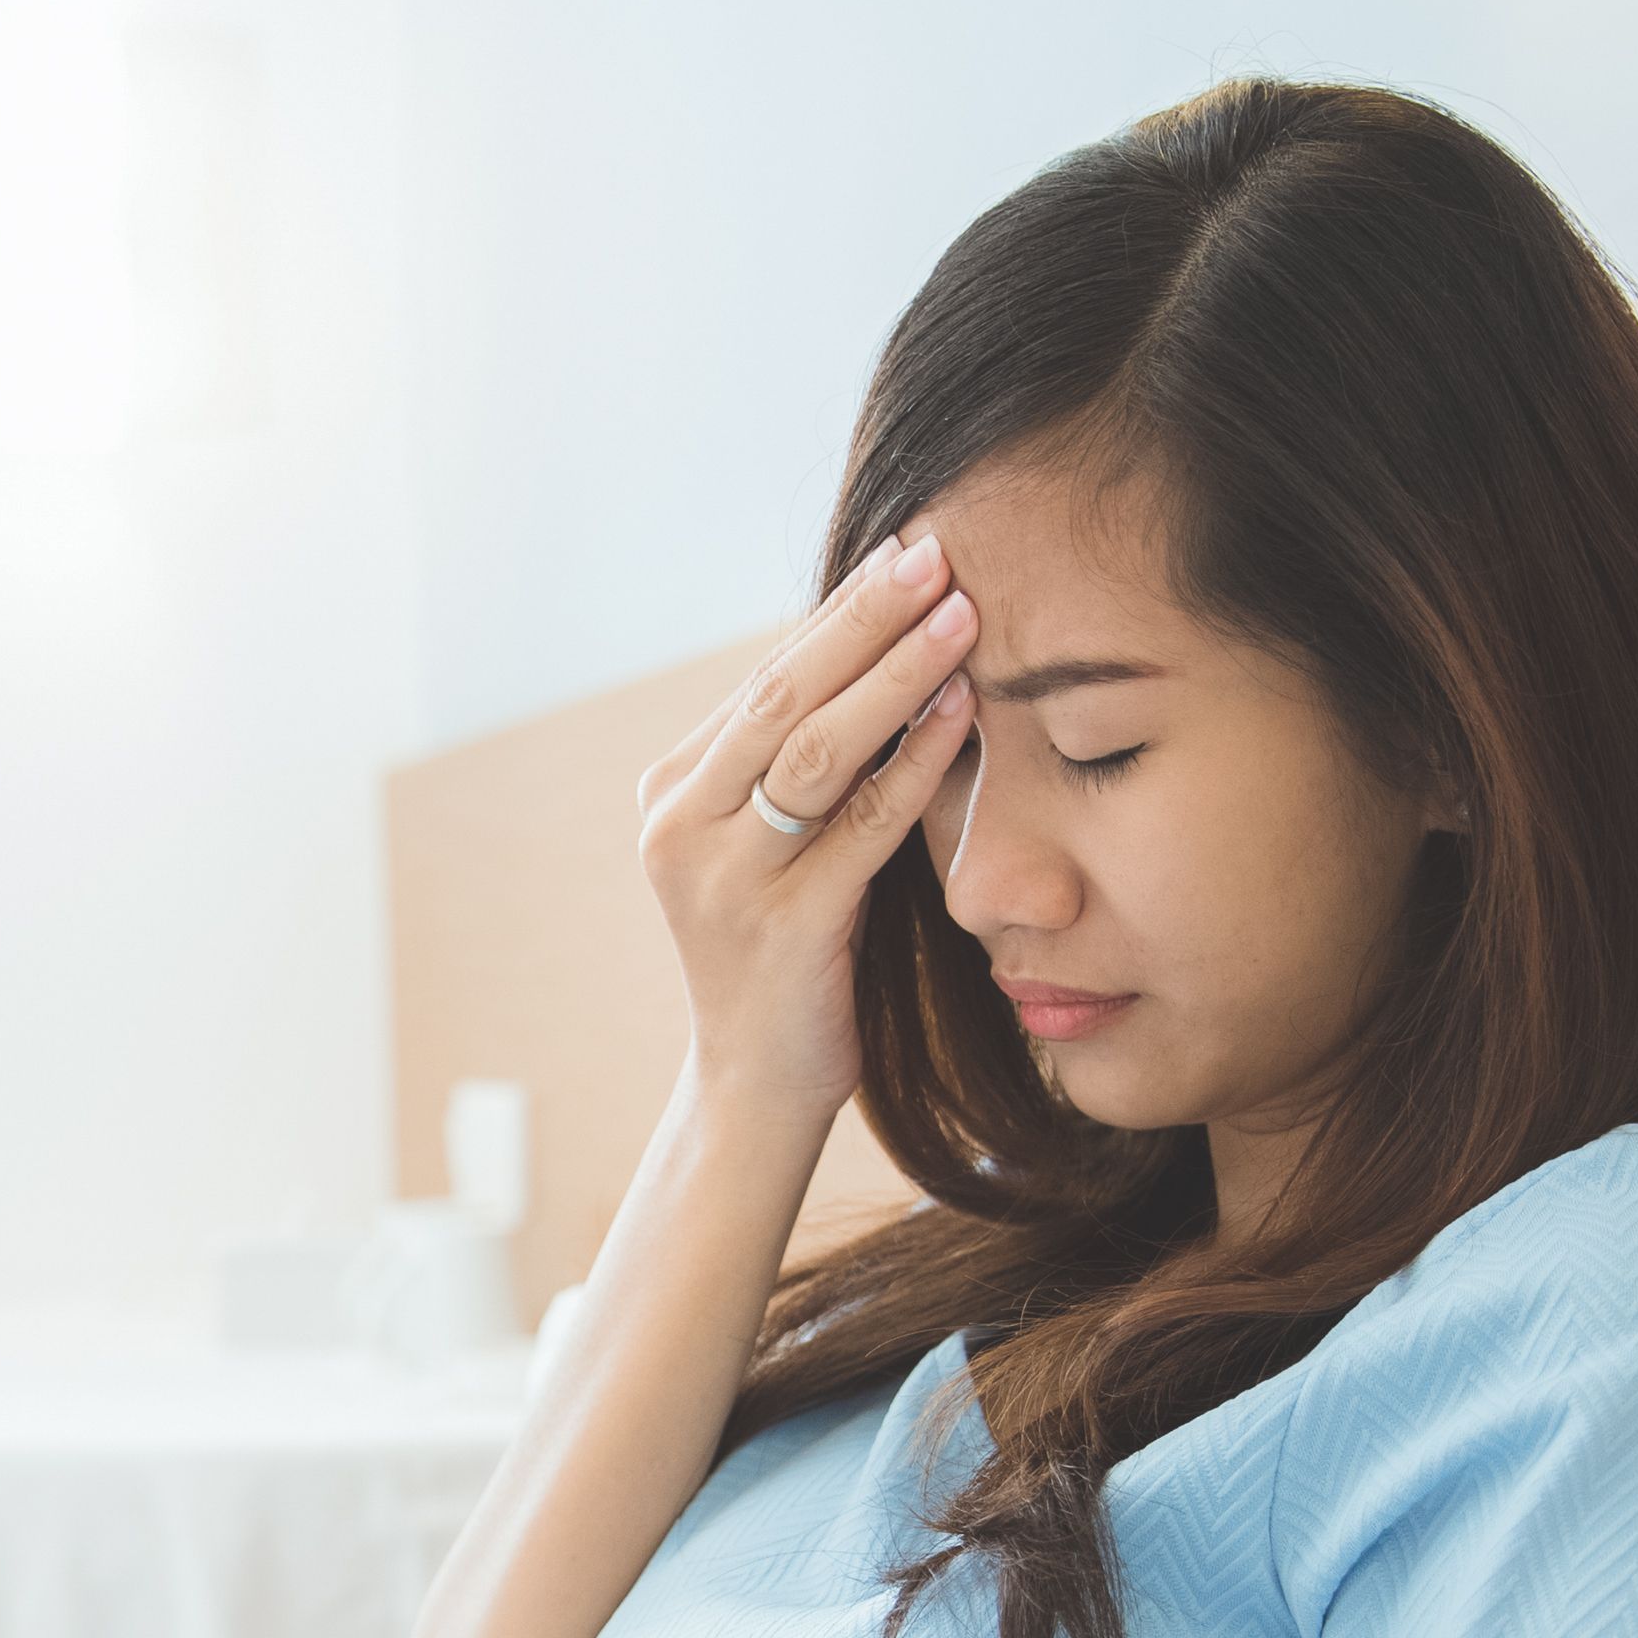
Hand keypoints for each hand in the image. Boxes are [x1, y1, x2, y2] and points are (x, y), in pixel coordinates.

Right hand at [637, 533, 978, 1131]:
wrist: (756, 1086)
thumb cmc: (787, 955)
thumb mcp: (772, 846)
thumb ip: (799, 764)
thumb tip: (879, 646)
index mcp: (673, 793)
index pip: (764, 680)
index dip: (838, 613)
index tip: (907, 551)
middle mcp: (681, 827)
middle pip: (781, 696)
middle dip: (864, 618)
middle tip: (936, 552)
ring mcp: (723, 879)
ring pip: (815, 750)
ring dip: (896, 674)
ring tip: (962, 614)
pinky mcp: (783, 928)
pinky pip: (861, 827)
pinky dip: (916, 764)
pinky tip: (964, 714)